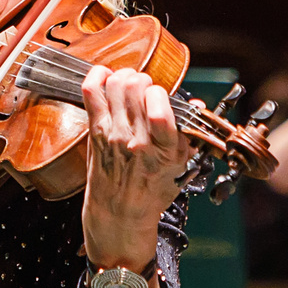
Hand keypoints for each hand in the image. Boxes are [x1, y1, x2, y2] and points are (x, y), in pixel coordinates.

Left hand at [80, 65, 188, 274]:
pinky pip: (91, 92)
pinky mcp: (95, 130)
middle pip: (135, 87)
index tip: (161, 97)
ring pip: (115, 85)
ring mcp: (112, 133)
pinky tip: (106, 76)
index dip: (160, 94)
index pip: (159, 110)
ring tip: (130, 84)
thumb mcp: (180, 166)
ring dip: (125, 76)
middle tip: (146, 89)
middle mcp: (135, 139)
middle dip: (144, 80)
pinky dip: (97, 76)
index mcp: (162, 149)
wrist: (119, 212)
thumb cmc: (151, 191)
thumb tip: (197, 104)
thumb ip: (189, 133)